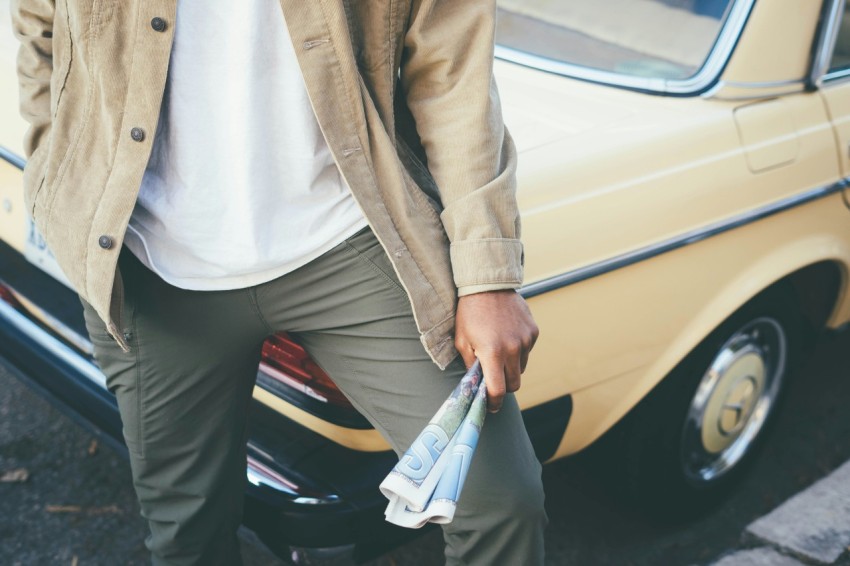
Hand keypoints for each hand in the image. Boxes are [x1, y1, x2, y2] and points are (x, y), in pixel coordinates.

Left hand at [454, 290, 538, 412]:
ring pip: (521, 368)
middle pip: (515, 384)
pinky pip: (527, 351)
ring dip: (511, 368)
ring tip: (498, 352)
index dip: (494, 402)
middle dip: (504, 386)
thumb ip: (472, 366)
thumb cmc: (470, 314)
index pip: (499, 390)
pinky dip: (518, 351)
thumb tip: (478, 385)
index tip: (491, 406)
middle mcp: (513, 349)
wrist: (488, 285)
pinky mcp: (534, 332)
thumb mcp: (462, 341)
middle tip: (493, 380)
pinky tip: (506, 337)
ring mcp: (526, 340)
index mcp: (493, 353)